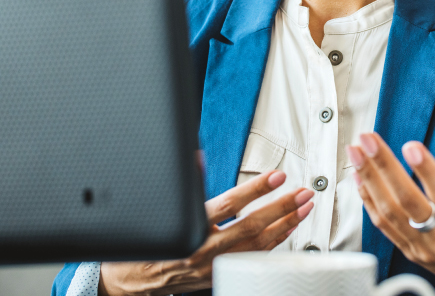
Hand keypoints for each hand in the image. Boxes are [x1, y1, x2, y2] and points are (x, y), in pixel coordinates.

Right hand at [98, 170, 313, 294]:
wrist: (131, 279)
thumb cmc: (147, 242)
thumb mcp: (162, 206)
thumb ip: (184, 182)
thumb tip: (196, 156)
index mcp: (190, 227)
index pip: (229, 204)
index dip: (255, 189)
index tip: (277, 176)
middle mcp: (203, 249)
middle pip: (251, 226)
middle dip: (281, 207)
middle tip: (302, 192)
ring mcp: (214, 266)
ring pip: (257, 246)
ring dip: (284, 225)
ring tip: (303, 207)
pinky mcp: (219, 275)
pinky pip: (253, 258)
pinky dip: (274, 243)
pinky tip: (287, 229)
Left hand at [347, 134, 434, 295]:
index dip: (426, 171)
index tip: (410, 145)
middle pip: (406, 201)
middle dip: (383, 167)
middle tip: (367, 140)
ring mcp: (421, 246)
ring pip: (388, 212)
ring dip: (369, 179)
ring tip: (356, 151)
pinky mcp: (410, 250)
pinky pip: (383, 225)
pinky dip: (368, 200)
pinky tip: (359, 177)